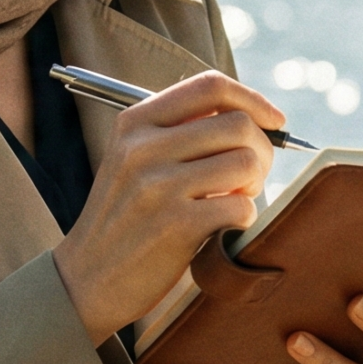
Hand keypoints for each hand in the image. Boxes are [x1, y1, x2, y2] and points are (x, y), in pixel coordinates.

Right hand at [52, 71, 281, 344]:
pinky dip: (243, 218)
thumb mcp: (134, 160)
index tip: (274, 121)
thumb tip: (251, 114)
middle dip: (261, 150)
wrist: (88, 278)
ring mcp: (158, 186)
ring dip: (253, 185)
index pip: (210, 86)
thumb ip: (180, 131)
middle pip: (237, 124)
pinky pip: (241, 207)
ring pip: (246, 162)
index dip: (253, 99)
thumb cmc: (127, 217)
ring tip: (233, 201)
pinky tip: (222, 227)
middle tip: (250, 177)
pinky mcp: (175, 225)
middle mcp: (143, 147)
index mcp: (135, 122)